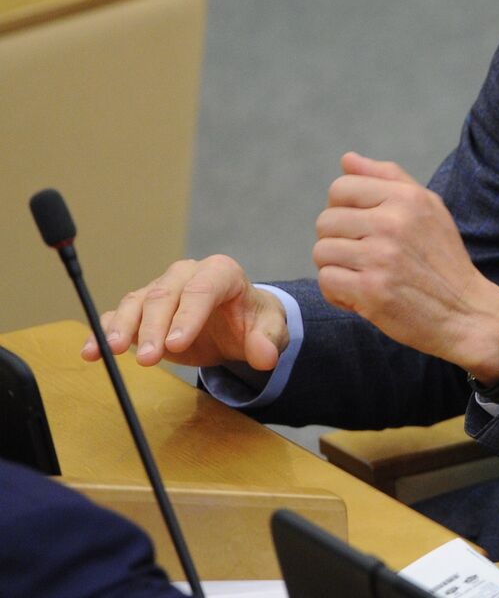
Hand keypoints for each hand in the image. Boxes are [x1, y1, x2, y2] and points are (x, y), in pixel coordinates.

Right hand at [80, 255, 287, 370]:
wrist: (238, 323)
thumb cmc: (253, 321)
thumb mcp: (271, 329)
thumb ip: (269, 341)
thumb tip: (264, 356)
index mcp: (221, 272)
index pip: (202, 289)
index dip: (188, 316)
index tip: (177, 345)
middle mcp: (187, 274)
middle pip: (165, 295)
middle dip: (154, 327)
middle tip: (149, 360)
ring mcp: (162, 289)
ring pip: (137, 301)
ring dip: (122, 327)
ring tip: (111, 351)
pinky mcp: (143, 308)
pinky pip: (118, 314)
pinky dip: (104, 331)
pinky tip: (92, 351)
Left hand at [313, 152, 498, 381]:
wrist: (466, 311)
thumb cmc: (443, 259)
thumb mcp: (428, 208)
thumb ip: (388, 178)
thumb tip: (347, 159)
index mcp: (407, 198)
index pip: (341, 188)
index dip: (342, 209)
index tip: (360, 229)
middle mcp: (393, 223)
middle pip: (326, 221)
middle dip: (337, 241)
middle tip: (363, 257)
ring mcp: (381, 257)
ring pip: (322, 251)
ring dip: (337, 267)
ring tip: (363, 275)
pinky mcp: (372, 291)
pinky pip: (326, 281)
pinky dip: (338, 293)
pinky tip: (361, 296)